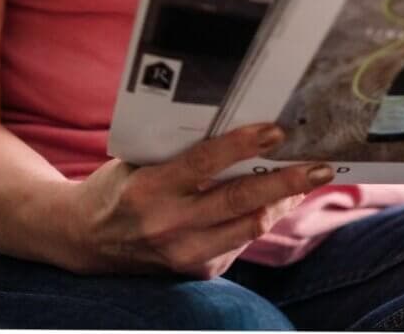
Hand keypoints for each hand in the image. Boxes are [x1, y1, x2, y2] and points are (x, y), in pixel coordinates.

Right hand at [60, 123, 331, 278]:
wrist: (83, 240)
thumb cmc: (117, 186)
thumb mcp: (140, 159)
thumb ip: (182, 151)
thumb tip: (240, 133)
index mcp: (151, 188)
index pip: (205, 163)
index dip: (243, 146)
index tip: (277, 130)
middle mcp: (168, 225)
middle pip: (240, 202)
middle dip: (286, 182)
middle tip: (320, 165)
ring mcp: (183, 254)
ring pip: (249, 228)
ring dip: (282, 203)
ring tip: (307, 179)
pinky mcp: (195, 272)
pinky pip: (238, 243)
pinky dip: (259, 219)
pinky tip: (274, 201)